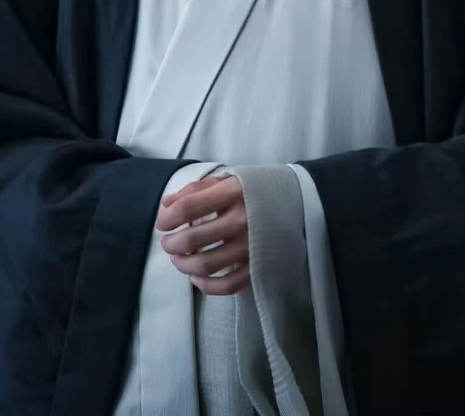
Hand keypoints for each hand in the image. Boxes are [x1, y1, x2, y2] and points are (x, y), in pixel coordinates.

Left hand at [155, 175, 250, 295]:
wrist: (301, 201)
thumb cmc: (258, 188)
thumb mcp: (230, 178)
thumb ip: (197, 189)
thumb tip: (166, 205)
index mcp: (233, 192)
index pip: (188, 207)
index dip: (168, 218)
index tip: (163, 221)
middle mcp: (241, 220)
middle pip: (192, 239)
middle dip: (171, 244)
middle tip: (167, 242)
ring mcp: (250, 246)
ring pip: (206, 265)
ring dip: (183, 265)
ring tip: (178, 259)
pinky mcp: (258, 266)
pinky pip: (228, 285)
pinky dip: (207, 285)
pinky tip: (196, 277)